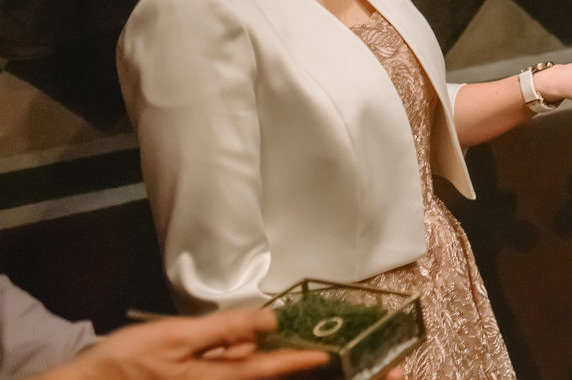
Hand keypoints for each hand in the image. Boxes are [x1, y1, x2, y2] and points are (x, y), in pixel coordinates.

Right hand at [35, 308, 328, 379]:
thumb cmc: (126, 363)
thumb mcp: (178, 337)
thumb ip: (225, 330)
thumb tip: (269, 320)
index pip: (265, 369)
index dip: (296, 360)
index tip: (323, 355)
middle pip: (254, 372)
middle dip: (276, 355)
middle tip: (299, 336)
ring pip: (238, 372)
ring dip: (253, 354)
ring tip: (261, 332)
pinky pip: (221, 373)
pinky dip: (232, 357)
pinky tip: (231, 342)